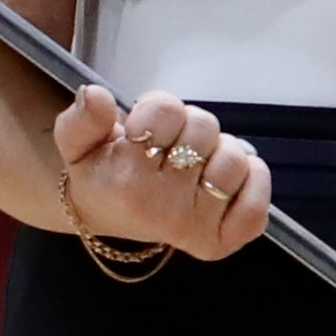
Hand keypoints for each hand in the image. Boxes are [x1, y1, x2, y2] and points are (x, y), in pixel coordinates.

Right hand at [53, 87, 268, 258]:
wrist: (109, 214)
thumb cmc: (101, 170)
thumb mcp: (77, 142)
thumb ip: (84, 118)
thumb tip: (95, 94)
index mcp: (127, 182)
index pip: (166, 112)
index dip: (159, 110)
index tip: (145, 128)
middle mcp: (162, 210)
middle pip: (204, 129)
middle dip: (190, 127)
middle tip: (172, 144)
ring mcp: (194, 228)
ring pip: (235, 159)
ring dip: (221, 150)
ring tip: (197, 161)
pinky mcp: (220, 242)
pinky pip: (257, 204)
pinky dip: (252, 180)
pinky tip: (226, 177)